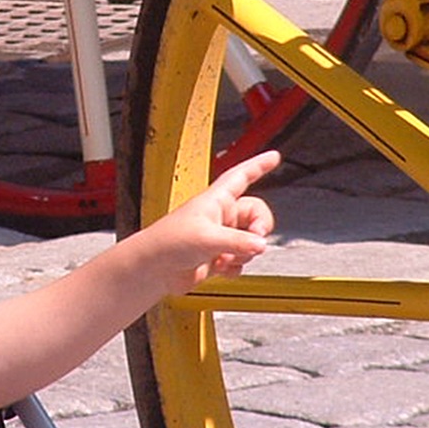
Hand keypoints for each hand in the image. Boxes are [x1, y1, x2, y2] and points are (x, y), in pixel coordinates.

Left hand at [151, 148, 279, 289]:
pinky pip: (240, 261)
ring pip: (250, 241)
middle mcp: (220, 216)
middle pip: (256, 215)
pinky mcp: (217, 258)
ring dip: (243, 253)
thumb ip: (239, 241)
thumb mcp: (208, 237)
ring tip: (225, 257)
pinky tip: (221, 268)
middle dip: (259, 228)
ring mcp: (219, 238)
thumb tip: (261, 244)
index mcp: (215, 200)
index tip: (274, 157)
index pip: (241, 176)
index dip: (258, 165)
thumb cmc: (169, 242)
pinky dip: (235, 267)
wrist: (154, 270)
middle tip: (256, 239)